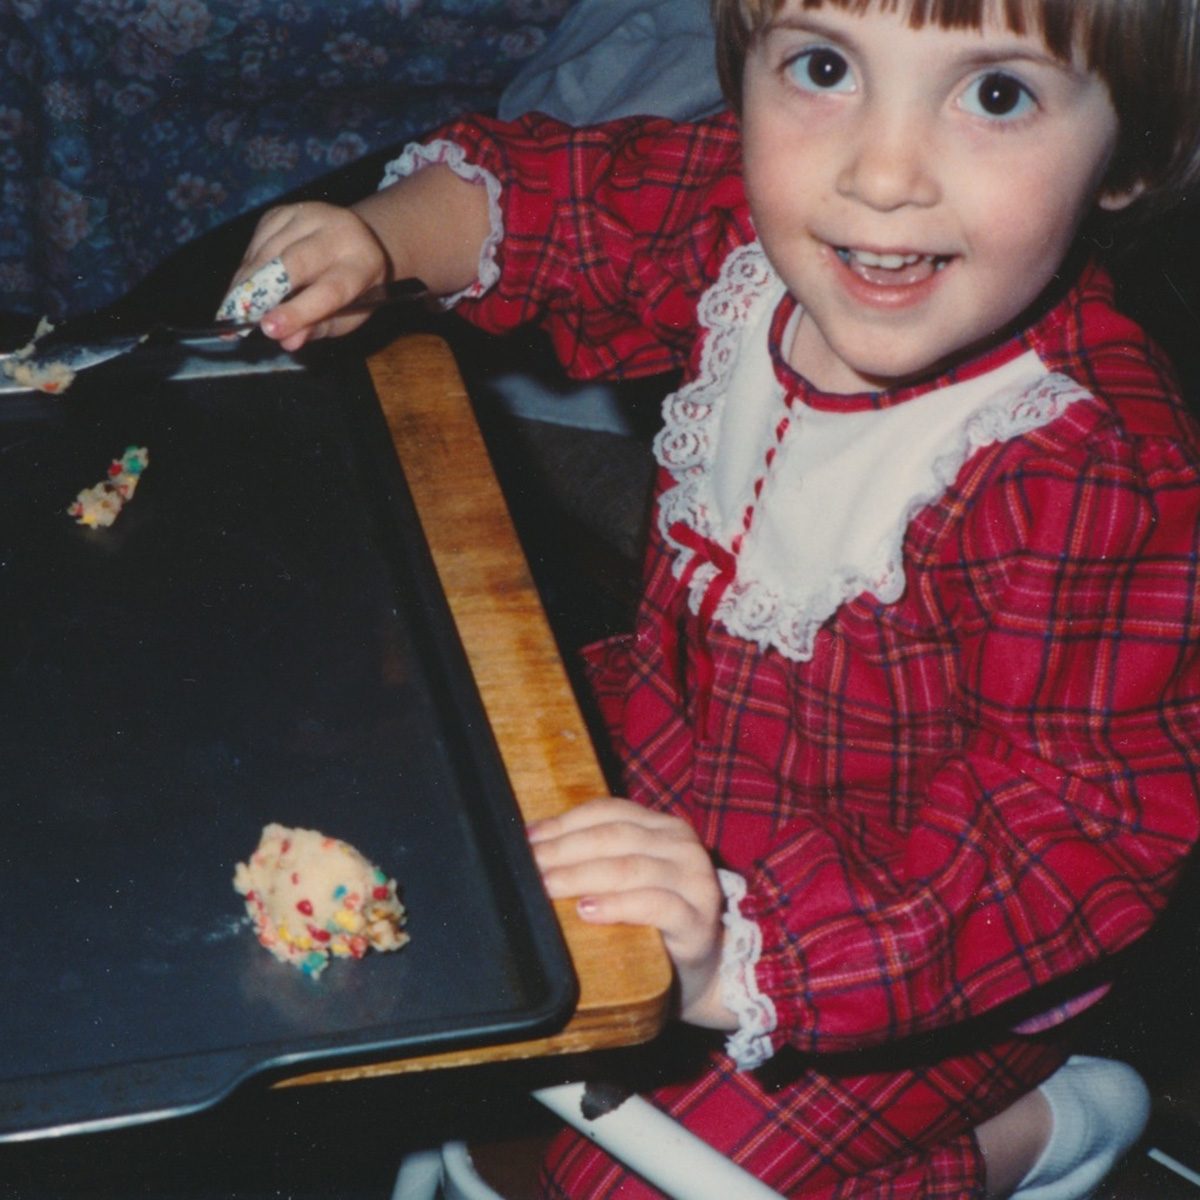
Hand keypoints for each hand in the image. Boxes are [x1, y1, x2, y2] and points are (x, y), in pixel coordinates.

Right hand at [224, 201, 388, 350]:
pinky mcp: (284, 211)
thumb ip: (319, 327)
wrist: (354, 240)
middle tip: (237, 318)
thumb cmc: (352, 288)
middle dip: (262, 291)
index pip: (331, 290)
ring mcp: (310, 215)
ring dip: (246, 282)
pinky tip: (241, 286)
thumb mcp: (348, 313)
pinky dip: (245, 268)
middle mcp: (339, 231)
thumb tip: (288, 341)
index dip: (299, 311)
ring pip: (269, 250)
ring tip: (232, 309)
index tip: (269, 329)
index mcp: (363, 264)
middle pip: (295, 261)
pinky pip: (256, 242)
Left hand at [529, 798, 734, 1028]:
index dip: (564, 823)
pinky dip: (617, 905)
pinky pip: (654, 905)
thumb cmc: (653, 921)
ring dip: (581, 875)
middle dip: (565, 850)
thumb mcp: (628, 878)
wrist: (702, 971)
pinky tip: (588, 910)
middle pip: (614, 837)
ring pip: (630, 868)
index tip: (527, 839)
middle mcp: (682, 846)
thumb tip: (534, 846)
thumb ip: (596, 857)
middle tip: (530, 866)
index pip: (608, 812)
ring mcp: (695, 881)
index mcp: (663, 827)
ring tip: (548, 886)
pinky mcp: (698, 921)